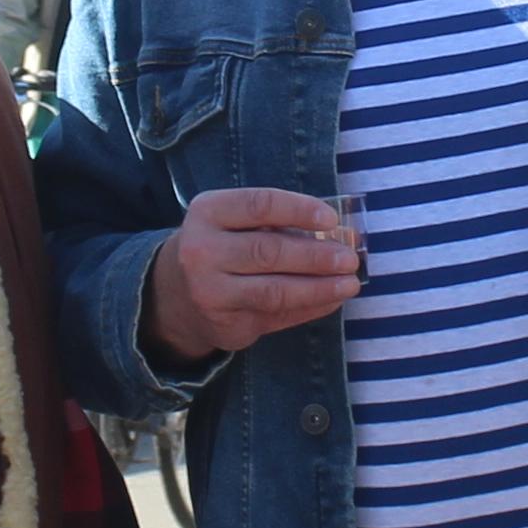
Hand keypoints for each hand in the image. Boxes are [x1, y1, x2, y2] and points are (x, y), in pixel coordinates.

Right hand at [145, 188, 358, 360]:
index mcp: (208, 212)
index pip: (259, 204)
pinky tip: (331, 300)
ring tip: (349, 283)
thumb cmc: (224, 247)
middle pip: (269, 250)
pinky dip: (310, 307)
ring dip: (319, 287)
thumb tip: (339, 235)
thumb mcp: (236, 223)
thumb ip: (278, 225)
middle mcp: (201, 250)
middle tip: (349, 258)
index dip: (299, 210)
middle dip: (316, 255)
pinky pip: (275, 315)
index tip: (331, 220)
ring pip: (274, 290)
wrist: (178, 294)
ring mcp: (209, 290)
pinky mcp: (223, 322)